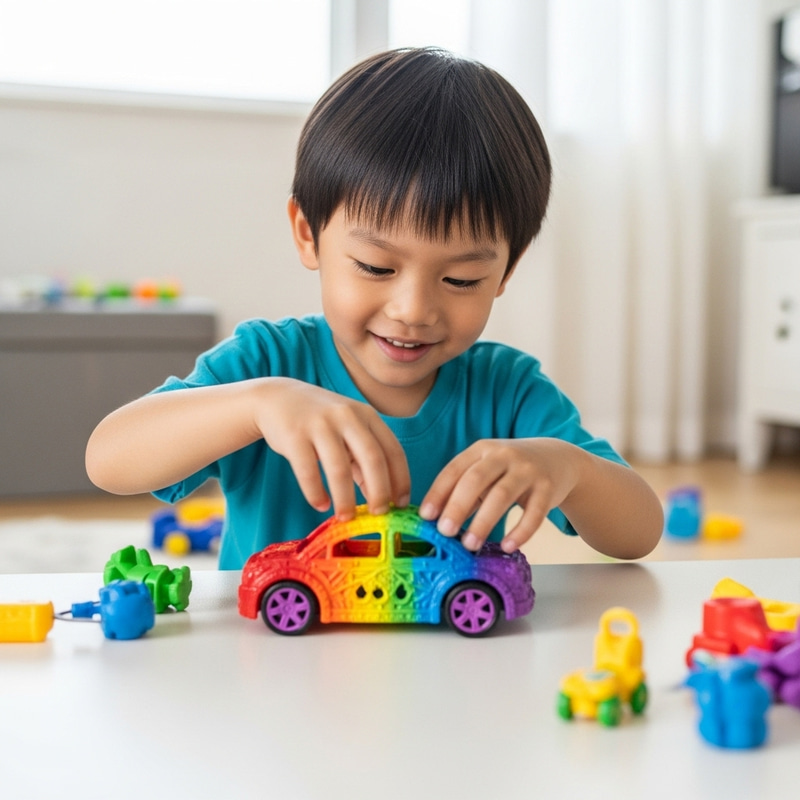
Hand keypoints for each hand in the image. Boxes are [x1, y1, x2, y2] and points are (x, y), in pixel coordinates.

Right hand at [253, 379, 409, 519]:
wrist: (277, 397)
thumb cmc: (320, 420)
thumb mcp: (348, 431)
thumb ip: (364, 459)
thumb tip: (381, 497)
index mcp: (366, 416)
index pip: (393, 450)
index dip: (401, 479)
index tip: (401, 505)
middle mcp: (347, 417)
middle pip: (373, 459)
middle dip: (380, 491)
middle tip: (378, 514)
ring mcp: (320, 424)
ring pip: (340, 469)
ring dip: (345, 498)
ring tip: (345, 517)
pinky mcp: (294, 435)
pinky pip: (308, 471)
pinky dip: (316, 493)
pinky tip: (320, 504)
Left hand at [419, 438, 578, 552]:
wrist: (557, 459)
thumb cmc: (511, 469)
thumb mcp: (487, 472)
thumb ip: (465, 491)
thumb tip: (437, 521)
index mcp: (482, 450)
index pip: (454, 470)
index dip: (438, 492)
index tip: (425, 516)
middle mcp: (504, 455)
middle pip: (476, 480)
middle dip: (457, 506)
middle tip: (444, 531)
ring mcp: (527, 470)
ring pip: (502, 495)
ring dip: (484, 522)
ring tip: (470, 545)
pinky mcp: (548, 488)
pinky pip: (534, 513)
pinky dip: (520, 531)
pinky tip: (508, 546)